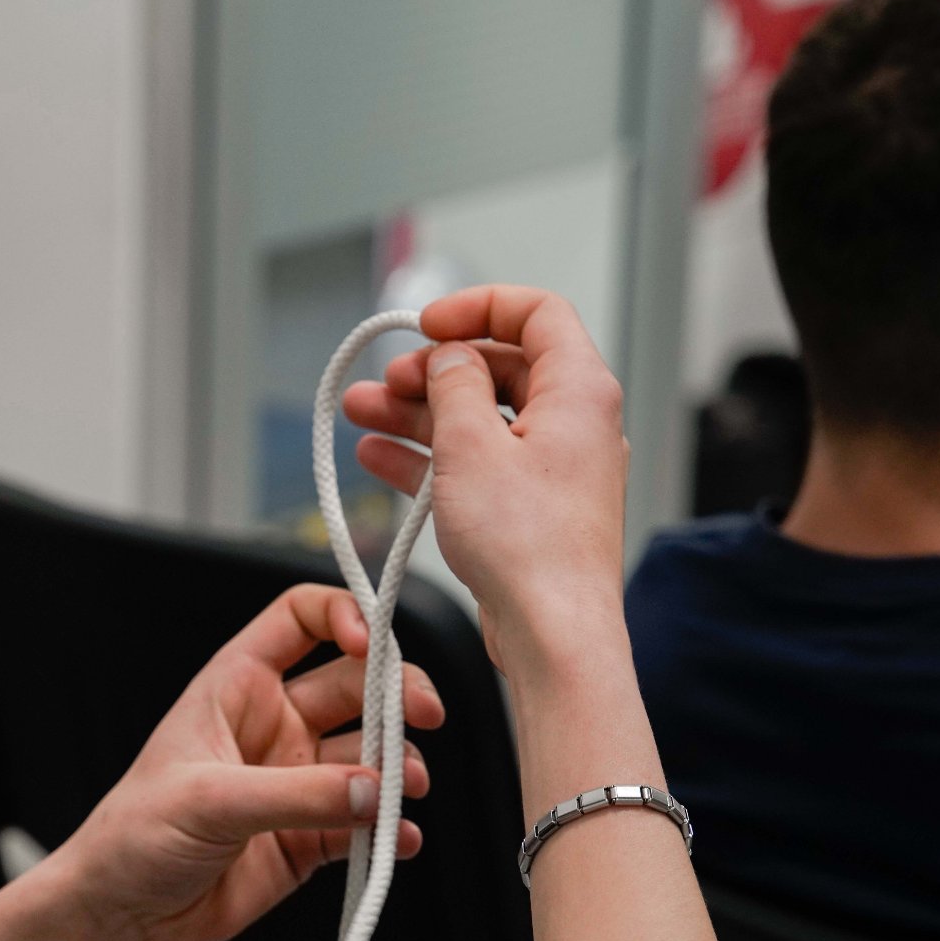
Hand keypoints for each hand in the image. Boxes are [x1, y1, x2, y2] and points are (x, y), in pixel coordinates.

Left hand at [53, 584, 442, 940]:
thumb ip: (295, 794)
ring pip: (371, 756)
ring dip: (399, 767)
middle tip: (424, 717)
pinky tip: (400, 839)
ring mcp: (297, 780)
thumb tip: (372, 789)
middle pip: (357, 685)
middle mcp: (274, 725)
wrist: (122, 915)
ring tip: (405, 790)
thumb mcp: (207, 801)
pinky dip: (392, 829)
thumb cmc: (133, 837)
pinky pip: (368, 822)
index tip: (373, 644)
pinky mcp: (310, 837)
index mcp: (238, 687)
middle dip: (397, 694)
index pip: (300, 620)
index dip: (343, 616)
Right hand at [343, 286, 627, 666]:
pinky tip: (379, 456)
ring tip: (360, 413)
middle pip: (498, 369)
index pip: (536, 313)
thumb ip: (453, 384)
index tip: (428, 324)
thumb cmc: (529, 546)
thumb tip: (448, 357)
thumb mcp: (471, 444)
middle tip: (384, 381)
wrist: (553, 634)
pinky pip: (476, 466)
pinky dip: (430, 457)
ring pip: (478, 421)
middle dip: (431, 370)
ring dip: (417, 414)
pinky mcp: (529, 511)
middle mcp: (574, 424)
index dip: (477, 307)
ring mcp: (551, 470)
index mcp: (579, 390)